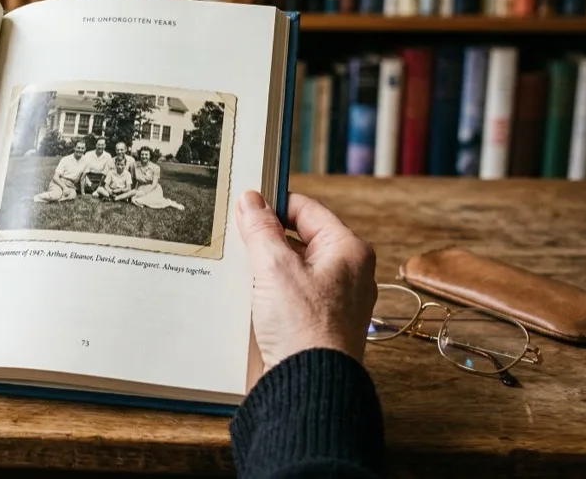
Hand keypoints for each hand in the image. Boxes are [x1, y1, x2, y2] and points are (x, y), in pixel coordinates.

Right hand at [235, 190, 376, 370]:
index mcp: (348, 250)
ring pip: (293, 267)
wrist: (309, 385)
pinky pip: (293, 293)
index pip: (306, 209)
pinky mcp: (320, 322)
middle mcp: (348, 272)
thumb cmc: (304, 328)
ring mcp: (336, 299)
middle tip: (237, 239)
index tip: (243, 206)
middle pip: (299, 238)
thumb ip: (261, 229)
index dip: (273, 204)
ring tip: (240, 269)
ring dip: (266, 266)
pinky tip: (249, 295)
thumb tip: (251, 199)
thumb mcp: (274, 267)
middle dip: (266, 239)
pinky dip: (271, 290)